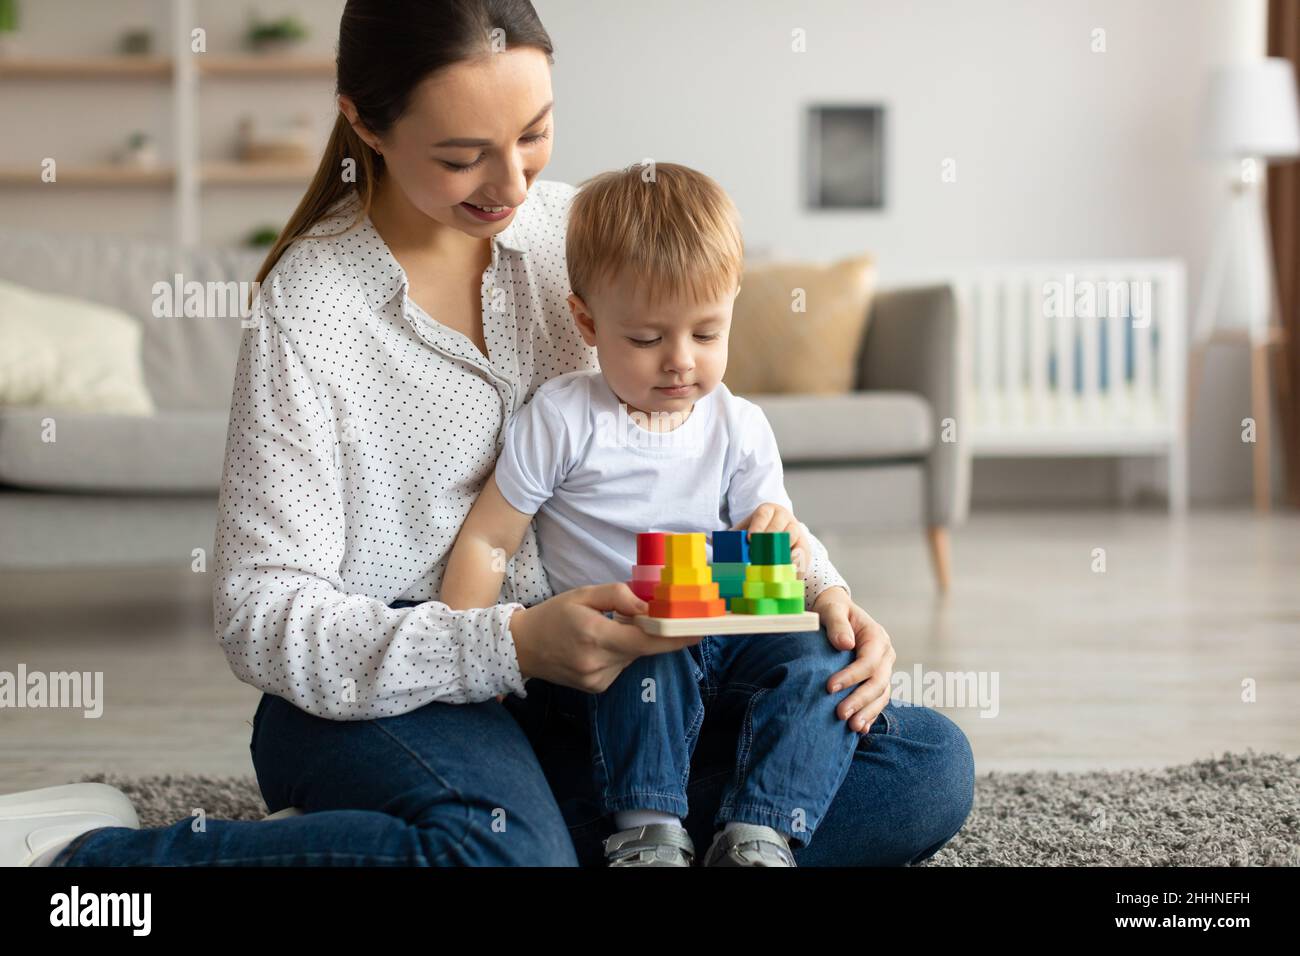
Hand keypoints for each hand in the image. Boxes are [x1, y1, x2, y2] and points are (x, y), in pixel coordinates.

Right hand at [508, 583, 703, 693]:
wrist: (520, 647)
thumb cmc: (554, 615)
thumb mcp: (584, 594)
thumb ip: (618, 596)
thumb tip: (648, 608)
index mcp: (595, 636)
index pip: (645, 641)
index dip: (674, 638)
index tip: (699, 631)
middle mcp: (598, 663)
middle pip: (642, 648)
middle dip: (650, 633)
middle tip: (645, 616)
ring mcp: (597, 680)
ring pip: (632, 657)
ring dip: (630, 643)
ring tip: (606, 629)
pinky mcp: (596, 688)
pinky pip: (620, 667)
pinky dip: (618, 654)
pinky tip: (598, 646)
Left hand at [730, 502, 810, 576]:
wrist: (782, 532)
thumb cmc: (758, 531)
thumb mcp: (746, 529)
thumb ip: (734, 535)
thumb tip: (715, 542)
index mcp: (768, 510)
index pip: (762, 515)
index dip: (757, 526)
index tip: (750, 539)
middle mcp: (784, 517)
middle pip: (779, 525)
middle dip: (769, 539)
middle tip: (760, 554)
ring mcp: (796, 529)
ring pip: (792, 536)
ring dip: (783, 550)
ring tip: (774, 564)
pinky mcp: (804, 545)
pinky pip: (802, 553)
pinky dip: (796, 563)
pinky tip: (788, 572)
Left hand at [813, 586, 895, 732]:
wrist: (836, 612)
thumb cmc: (832, 610)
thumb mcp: (832, 609)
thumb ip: (837, 624)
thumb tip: (845, 644)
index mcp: (877, 637)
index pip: (869, 662)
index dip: (852, 676)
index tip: (829, 687)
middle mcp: (885, 655)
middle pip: (879, 682)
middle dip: (860, 700)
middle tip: (840, 714)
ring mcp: (883, 669)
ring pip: (881, 695)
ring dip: (867, 712)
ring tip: (852, 727)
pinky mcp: (876, 681)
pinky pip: (877, 701)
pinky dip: (870, 715)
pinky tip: (860, 729)